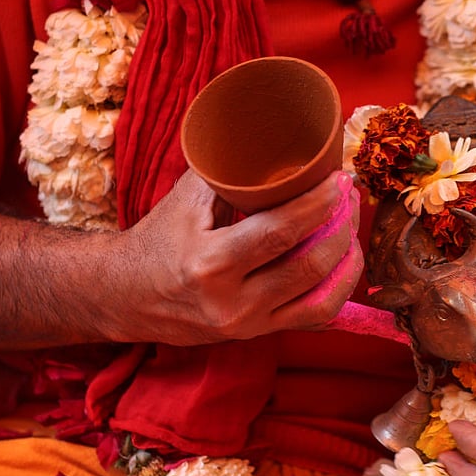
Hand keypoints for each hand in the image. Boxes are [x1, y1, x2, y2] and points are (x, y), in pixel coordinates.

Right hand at [116, 169, 362, 344]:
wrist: (124, 296)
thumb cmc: (157, 240)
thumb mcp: (185, 200)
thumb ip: (230, 173)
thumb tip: (276, 139)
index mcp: (210, 263)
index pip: (280, 233)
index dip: (318, 204)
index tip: (339, 179)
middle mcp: (231, 301)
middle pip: (309, 265)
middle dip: (340, 226)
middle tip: (348, 197)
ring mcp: (248, 324)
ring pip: (322, 297)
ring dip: (347, 259)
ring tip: (350, 227)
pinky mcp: (258, 336)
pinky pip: (315, 318)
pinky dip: (339, 290)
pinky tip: (345, 264)